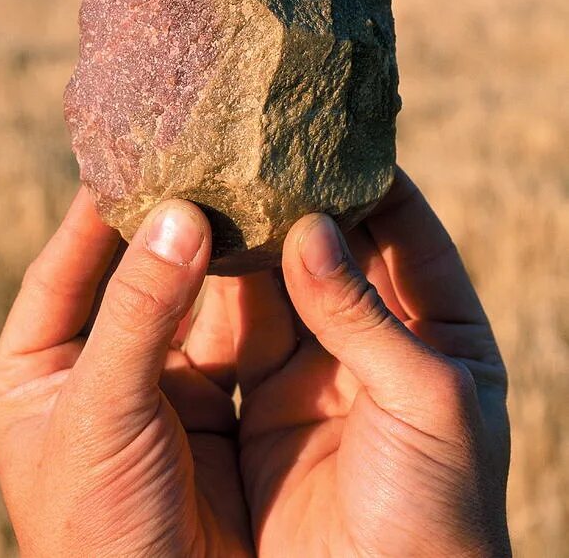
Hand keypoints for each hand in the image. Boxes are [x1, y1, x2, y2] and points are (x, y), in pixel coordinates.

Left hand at [0, 189, 252, 556]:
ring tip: (249, 186)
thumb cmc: (98, 533)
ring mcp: (157, 379)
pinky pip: (232, 329)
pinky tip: (276, 245)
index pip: (67, 262)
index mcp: (36, 366)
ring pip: (191, 293)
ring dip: (219, 247)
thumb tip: (179, 215)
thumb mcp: (100, 414)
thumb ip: (137, 312)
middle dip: (172, 219)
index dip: (103, 206)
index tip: (144, 149)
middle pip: (135, 270)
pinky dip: (253, 290)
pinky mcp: (212, 399)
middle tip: (209, 156)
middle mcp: (96, 362)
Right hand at [218, 169, 510, 556]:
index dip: (377, 181)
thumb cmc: (438, 512)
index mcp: (447, 335)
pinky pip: (243, 333)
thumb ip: (364, 312)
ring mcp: (320, 372)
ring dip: (258, 240)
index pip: (411, 234)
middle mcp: (381, 344)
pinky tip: (199, 249)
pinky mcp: (266, 404)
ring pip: (284, 285)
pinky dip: (223, 292)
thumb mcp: (425, 399)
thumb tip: (312, 226)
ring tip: (223, 182)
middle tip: (262, 148)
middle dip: (305, 202)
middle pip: (340, 251)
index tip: (332, 134)